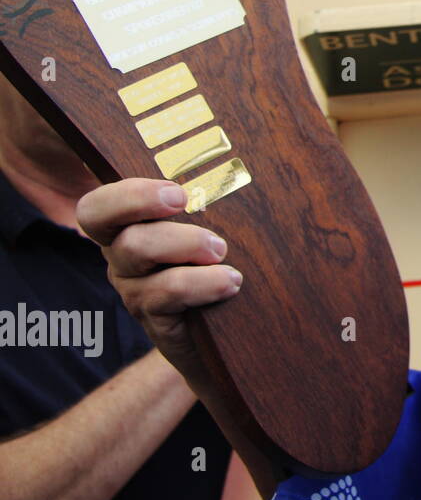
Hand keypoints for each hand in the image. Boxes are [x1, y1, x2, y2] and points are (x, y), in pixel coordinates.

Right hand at [76, 178, 241, 383]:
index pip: (98, 204)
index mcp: (129, 227)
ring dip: (185, 242)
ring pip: (135, 249)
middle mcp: (122, 256)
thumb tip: (242, 166)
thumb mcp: (211, 231)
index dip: (126, 193)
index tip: (175, 191)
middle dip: (145, 201)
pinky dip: (203, 282)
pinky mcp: (155, 318)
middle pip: (106, 221)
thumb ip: (210, 202)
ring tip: (222, 251)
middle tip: (185, 202)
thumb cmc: (219, 265)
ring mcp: (134, 288)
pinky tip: (231, 282)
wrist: (224, 333)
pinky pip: (166, 293)